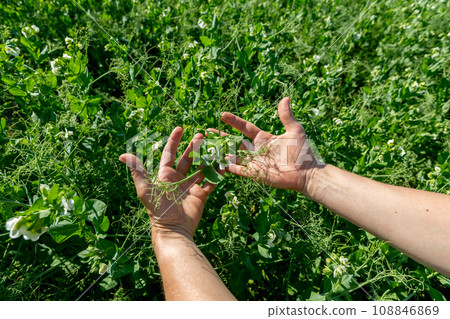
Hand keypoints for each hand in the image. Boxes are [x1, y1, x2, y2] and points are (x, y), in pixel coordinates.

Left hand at [119, 127, 217, 239]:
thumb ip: (137, 171)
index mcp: (165, 176)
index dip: (174, 141)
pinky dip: (217, 174)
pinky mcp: (201, 195)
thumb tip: (122, 155)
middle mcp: (178, 179)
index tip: (180, 128)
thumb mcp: (145, 188)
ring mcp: (190, 187)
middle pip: (188, 158)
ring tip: (214, 147)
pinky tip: (223, 164)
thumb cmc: (157, 209)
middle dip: (194, 147)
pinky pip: (210, 182)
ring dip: (207, 157)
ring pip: (200, 168)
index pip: (170, 154)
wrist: (173, 229)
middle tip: (202, 135)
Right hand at [208, 97, 323, 193]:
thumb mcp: (294, 130)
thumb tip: (285, 98)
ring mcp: (254, 162)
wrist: (306, 172)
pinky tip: (216, 162)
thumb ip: (286, 116)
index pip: (245, 128)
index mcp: (263, 138)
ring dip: (220, 151)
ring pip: (233, 155)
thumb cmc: (302, 152)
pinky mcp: (255, 174)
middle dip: (220, 137)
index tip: (222, 115)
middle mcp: (256, 150)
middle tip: (206, 132)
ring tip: (206, 147)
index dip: (234, 121)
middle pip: (234, 141)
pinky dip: (228, 166)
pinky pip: (238, 170)